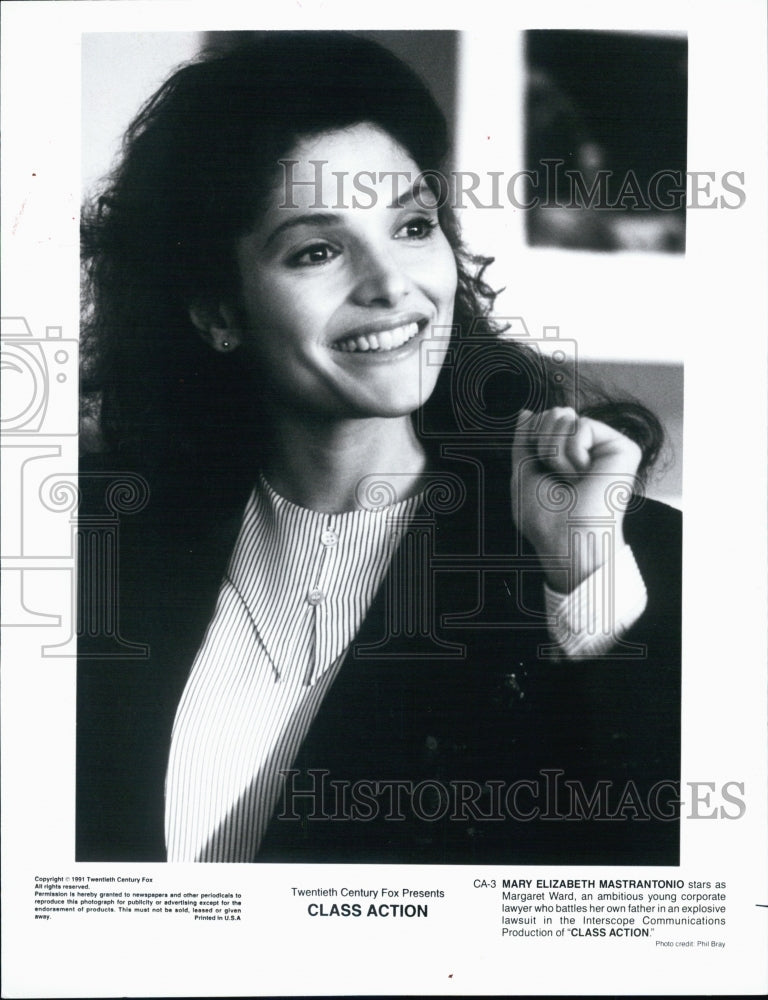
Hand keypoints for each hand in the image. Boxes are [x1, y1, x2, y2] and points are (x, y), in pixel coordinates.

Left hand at [511, 407, 642, 591]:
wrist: (565, 538)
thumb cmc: (545, 517)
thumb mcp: (523, 473)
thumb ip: (524, 440)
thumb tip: (525, 413)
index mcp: (567, 453)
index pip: (543, 420)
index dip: (532, 438)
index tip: (541, 469)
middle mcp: (590, 447)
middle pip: (553, 413)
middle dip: (542, 444)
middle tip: (556, 476)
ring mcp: (607, 446)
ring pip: (565, 416)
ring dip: (555, 453)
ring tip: (571, 479)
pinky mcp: (623, 447)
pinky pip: (582, 426)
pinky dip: (573, 453)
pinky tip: (584, 475)